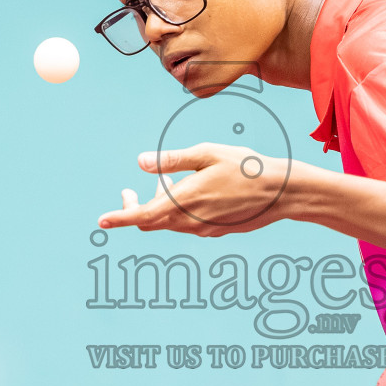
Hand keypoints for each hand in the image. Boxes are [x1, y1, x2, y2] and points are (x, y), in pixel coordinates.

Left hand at [97, 143, 297, 236]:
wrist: (283, 192)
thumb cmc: (246, 167)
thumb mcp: (207, 153)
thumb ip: (171, 160)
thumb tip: (140, 162)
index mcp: (185, 201)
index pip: (143, 216)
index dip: (120, 218)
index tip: (101, 221)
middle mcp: (191, 222)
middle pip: (151, 223)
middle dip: (135, 208)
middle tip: (128, 191)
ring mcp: (204, 230)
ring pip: (169, 224)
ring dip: (160, 207)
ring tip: (169, 183)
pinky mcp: (216, 232)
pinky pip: (187, 225)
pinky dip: (178, 212)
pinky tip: (192, 193)